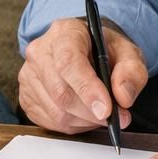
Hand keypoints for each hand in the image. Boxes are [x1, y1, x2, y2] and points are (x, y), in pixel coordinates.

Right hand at [17, 16, 144, 132]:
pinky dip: (73, 125)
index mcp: (64, 33)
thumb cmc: (103, 49)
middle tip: (116, 117)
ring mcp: (29, 76)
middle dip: (92, 112)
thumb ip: (131, 72)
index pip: (68, 63)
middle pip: (61, 93)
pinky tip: (85, 114)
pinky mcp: (26, 97)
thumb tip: (123, 98)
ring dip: (85, 121)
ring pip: (56, 112)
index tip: (107, 110)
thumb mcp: (127, 52)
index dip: (87, 89)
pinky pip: (50, 122)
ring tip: (101, 112)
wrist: (85, 49)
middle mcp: (40, 52)